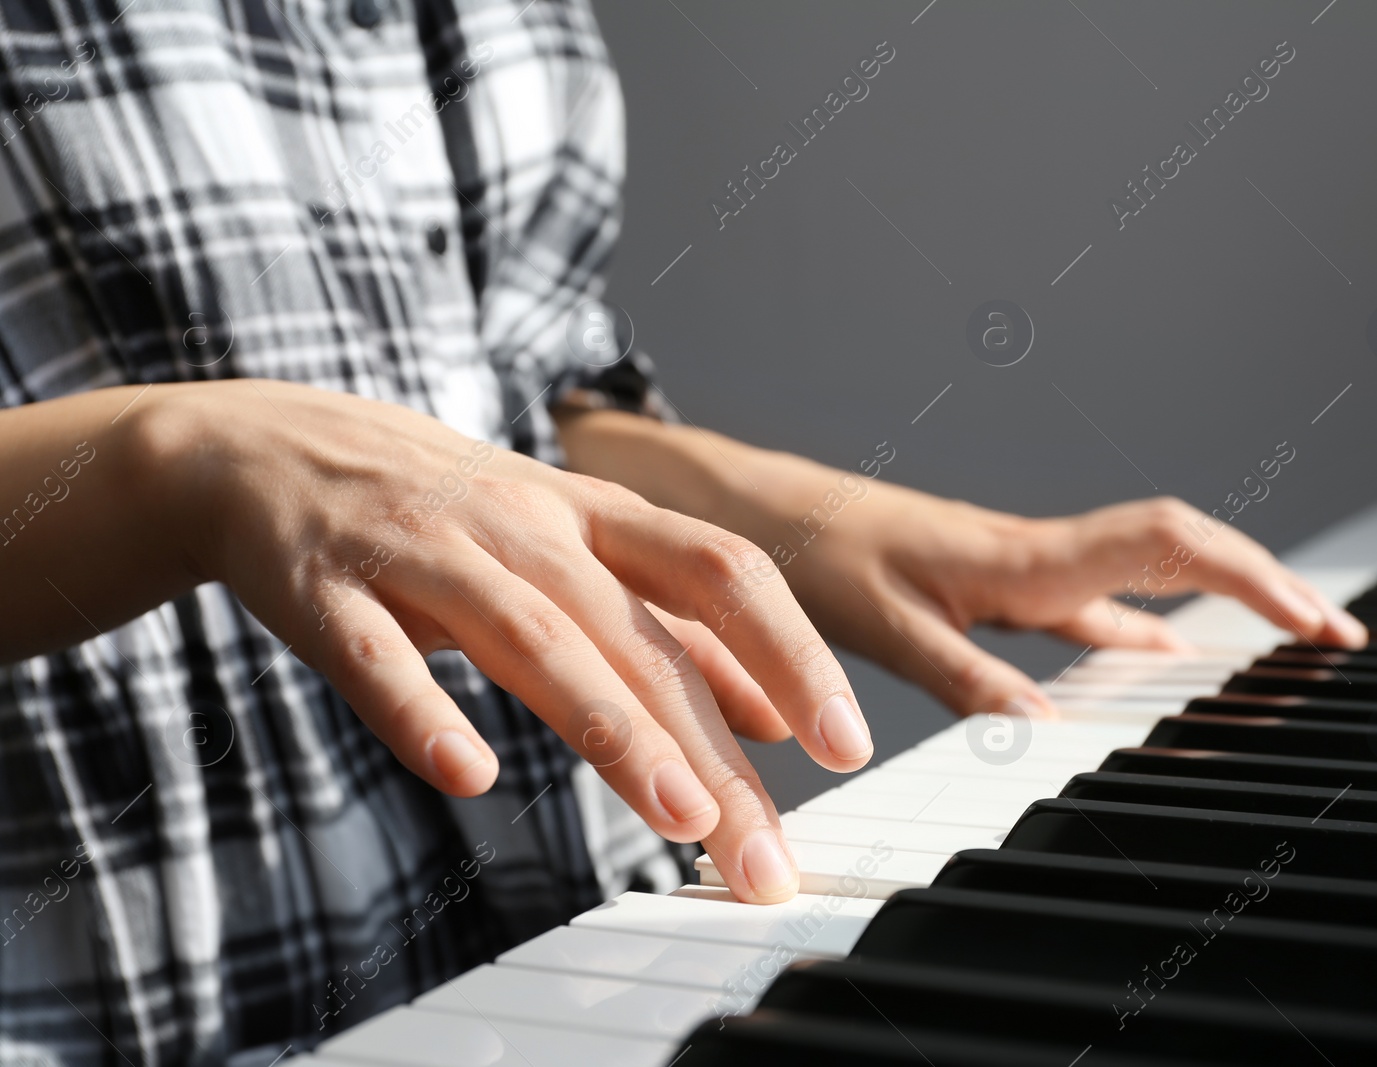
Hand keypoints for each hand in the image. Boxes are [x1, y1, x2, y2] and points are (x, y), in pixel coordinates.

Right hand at [135, 380, 875, 901]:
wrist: (279, 446)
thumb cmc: (457, 512)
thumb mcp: (580, 550)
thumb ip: (675, 628)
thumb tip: (777, 713)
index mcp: (598, 514)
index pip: (722, 572)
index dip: (791, 653)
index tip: (848, 746)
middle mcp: (527, 525)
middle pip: (641, 632)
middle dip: (714, 748)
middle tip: (765, 853)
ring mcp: (427, 550)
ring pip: (534, 638)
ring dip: (614, 729)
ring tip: (682, 820)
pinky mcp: (330, 588)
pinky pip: (376, 655)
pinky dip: (422, 712)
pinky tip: (469, 774)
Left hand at [731, 469, 1366, 718]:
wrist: (758, 511)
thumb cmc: (812, 550)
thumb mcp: (884, 623)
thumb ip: (967, 677)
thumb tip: (1052, 731)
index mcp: (1022, 557)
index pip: (1166, 545)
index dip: (1250, 576)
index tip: (1317, 620)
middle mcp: (1037, 557)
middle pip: (1179, 554)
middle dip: (1263, 587)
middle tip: (1334, 636)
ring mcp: (1023, 571)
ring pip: (1142, 582)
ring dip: (1215, 606)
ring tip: (1281, 647)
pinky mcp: (998, 588)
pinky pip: (1094, 609)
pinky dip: (1144, 633)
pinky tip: (1161, 663)